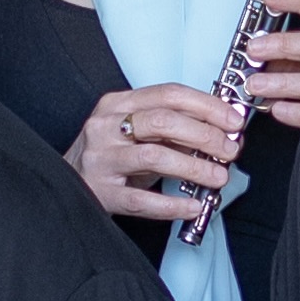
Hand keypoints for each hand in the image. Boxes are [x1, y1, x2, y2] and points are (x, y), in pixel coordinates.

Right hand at [65, 81, 241, 225]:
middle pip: (163, 121)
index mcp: (117, 103)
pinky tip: (193, 206)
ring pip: (155, 156)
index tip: (233, 119)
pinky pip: (142, 199)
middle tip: (229, 149)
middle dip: (205, 135)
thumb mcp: (135, 132)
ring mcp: (102, 158)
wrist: (66, 183)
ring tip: (218, 177)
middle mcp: (106, 126)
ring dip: (194, 167)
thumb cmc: (109, 156)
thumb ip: (172, 129)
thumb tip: (220, 132)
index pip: (169, 94)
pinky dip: (173, 205)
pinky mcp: (102, 190)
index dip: (206, 105)